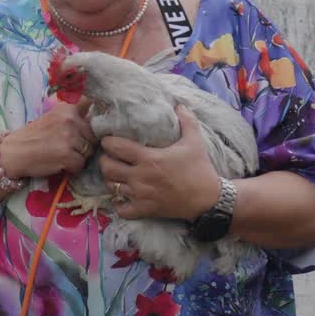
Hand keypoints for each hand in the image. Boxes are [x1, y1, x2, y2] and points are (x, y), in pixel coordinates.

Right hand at [0, 99, 96, 179]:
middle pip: (93, 136)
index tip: (90, 128)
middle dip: (84, 144)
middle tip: (65, 147)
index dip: (94, 123)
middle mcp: (70, 119)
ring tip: (60, 155)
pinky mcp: (67, 154)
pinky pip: (80, 164)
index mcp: (68, 108)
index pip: (93, 112)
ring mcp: (69, 137)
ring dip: (78, 157)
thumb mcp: (54, 118)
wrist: (13, 153)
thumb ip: (74, 116)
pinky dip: (72, 168)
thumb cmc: (34, 137)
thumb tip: (101, 119)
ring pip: (88, 151)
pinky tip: (59, 163)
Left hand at [99, 106, 221, 220]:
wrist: (208, 199)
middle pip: (107, 167)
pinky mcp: (145, 210)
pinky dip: (118, 203)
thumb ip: (187, 121)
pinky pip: (121, 209)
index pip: (116, 147)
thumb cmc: (200, 169)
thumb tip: (179, 105)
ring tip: (116, 174)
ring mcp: (141, 195)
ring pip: (111, 187)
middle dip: (105, 160)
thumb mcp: (195, 141)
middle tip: (111, 157)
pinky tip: (123, 197)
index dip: (108, 142)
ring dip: (111, 180)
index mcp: (149, 158)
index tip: (110, 140)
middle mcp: (141, 177)